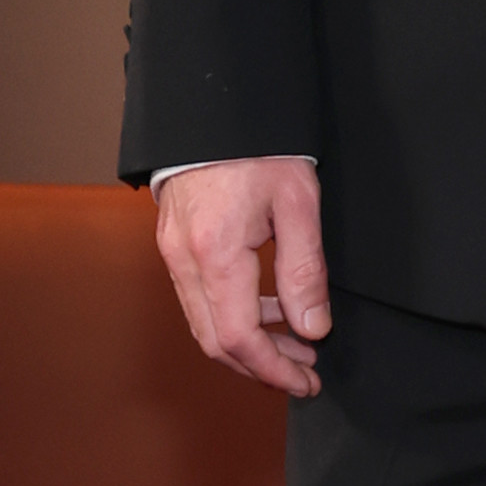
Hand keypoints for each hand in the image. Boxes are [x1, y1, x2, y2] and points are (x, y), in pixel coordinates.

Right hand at [154, 157, 328, 395]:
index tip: (307, 382)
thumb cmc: (258, 145)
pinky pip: (198, 299)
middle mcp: (183, 260)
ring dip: (248, 344)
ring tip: (297, 342)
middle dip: (262, 366)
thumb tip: (312, 327)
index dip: (274, 370)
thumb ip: (304, 270)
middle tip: (305, 372)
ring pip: (204, 324)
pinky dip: (232, 317)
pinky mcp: (173, 244)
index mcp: (215, 253)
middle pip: (214, 342)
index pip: (239, 338)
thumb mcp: (297, 203)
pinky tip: (268, 310)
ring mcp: (172, 253)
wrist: (214, 103)